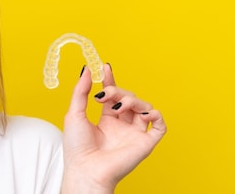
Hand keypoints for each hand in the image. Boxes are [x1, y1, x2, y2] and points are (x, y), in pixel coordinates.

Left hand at [61, 64, 165, 192]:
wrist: (86, 168)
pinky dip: (154, 114)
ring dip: (132, 100)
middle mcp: (122, 125)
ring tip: (117, 107)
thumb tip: (86, 70)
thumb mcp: (74, 113)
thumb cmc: (77, 147)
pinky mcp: (145, 142)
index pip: (113, 95)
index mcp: (107, 120)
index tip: (105, 66)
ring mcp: (134, 133)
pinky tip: (140, 113)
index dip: (111, 80)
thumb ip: (81, 91)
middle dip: (117, 90)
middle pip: (128, 97)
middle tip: (105, 94)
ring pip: (144, 106)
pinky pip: (159, 125)